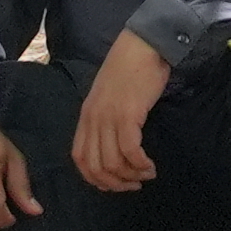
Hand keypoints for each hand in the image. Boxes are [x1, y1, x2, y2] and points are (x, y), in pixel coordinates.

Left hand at [69, 34, 173, 193]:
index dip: (95, 178)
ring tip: (147, 173)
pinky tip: (150, 165)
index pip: (80, 159)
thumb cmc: (130, 70)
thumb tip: (115, 147)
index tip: (115, 184)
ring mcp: (109, 117)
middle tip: (134, 184)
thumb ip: (106, 119)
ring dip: (131, 176)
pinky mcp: (127, 114)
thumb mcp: (109, 97)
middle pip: (94, 167)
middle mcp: (93, 119)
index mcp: (86, 116)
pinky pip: (130, 151)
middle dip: (115, 183)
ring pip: (112, 163)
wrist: (142, 46)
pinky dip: (140, 164)